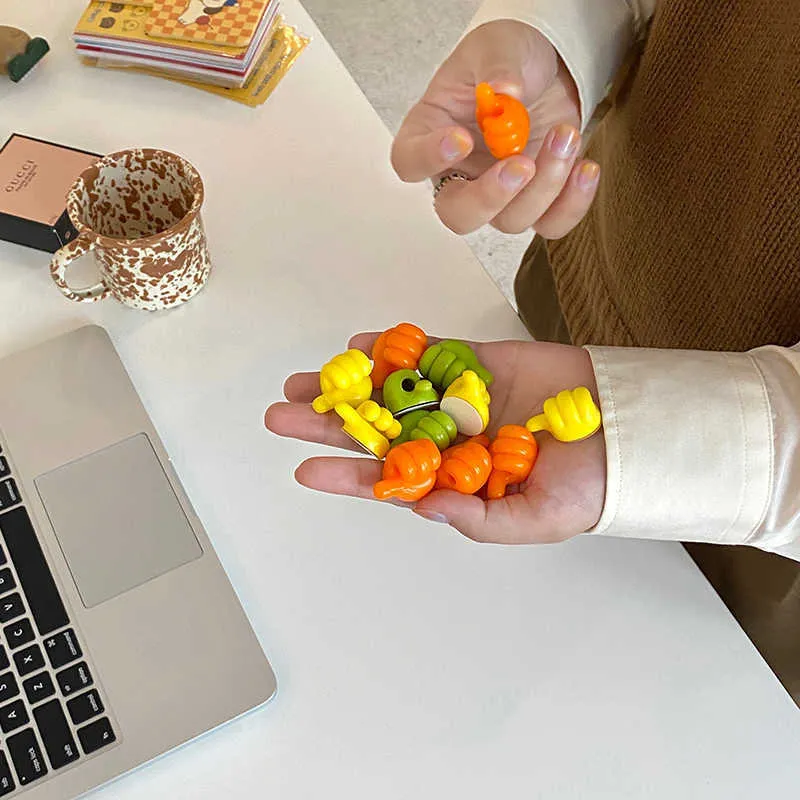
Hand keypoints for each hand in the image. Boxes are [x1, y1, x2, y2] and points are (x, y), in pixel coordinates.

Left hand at [264, 333, 606, 543]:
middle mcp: (449, 440)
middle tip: (282, 416)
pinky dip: (397, 347)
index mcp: (456, 480)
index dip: (347, 476)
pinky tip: (361, 345)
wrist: (633, 431)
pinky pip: (431, 351)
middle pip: (378, 430)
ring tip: (305, 382)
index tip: (305, 470)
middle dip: (330, 424)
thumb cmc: (589, 487)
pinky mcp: (479, 362)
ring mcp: (461, 398)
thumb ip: (478, 518)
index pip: (389, 480)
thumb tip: (422, 506)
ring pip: (393, 389)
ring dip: (350, 384)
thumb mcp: (536, 519)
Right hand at [391, 20, 599, 236]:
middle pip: (458, 214)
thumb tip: (507, 94)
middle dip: (490, 197)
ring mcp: (498, 192)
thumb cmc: (506, 59)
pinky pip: (550, 224)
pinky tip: (584, 166)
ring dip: (544, 186)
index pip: (410, 162)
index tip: (461, 139)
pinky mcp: (536, 199)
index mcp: (431, 133)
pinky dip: (571, 204)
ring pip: (510, 220)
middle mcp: (460, 173)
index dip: (429, 159)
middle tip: (521, 164)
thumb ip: (498, 67)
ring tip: (566, 135)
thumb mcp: (497, 46)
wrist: (546, 68)